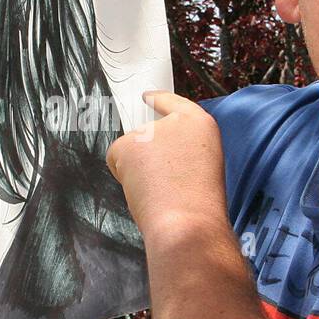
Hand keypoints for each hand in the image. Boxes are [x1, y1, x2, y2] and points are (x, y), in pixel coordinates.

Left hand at [105, 90, 228, 241]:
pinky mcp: (128, 143)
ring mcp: (150, 130)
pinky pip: (116, 158)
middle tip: (162, 183)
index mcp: (202, 125)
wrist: (187, 222)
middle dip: (147, 157)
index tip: (148, 97)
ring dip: (137, 169)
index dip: (160, 100)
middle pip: (148, 133)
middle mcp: (176, 120)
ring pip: (132, 149)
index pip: (177, 104)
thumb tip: (154, 158)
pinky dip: (123, 175)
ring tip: (157, 190)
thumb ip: (181, 153)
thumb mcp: (202, 168)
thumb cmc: (198, 206)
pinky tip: (141, 188)